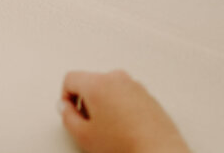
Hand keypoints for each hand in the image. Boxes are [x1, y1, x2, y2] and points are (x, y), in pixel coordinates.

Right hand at [59, 70, 190, 152]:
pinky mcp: (147, 94)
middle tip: (89, 124)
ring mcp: (135, 85)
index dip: (65, 96)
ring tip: (109, 129)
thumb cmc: (125, 144)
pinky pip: (125, 94)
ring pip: (108, 88)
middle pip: (90, 82)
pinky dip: (120, 106)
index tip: (70, 111)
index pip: (71, 78)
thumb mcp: (83, 135)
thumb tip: (66, 108)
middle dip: (85, 101)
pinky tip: (123, 128)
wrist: (158, 150)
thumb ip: (67, 117)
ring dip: (104, 104)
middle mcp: (117, 78)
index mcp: (98, 83)